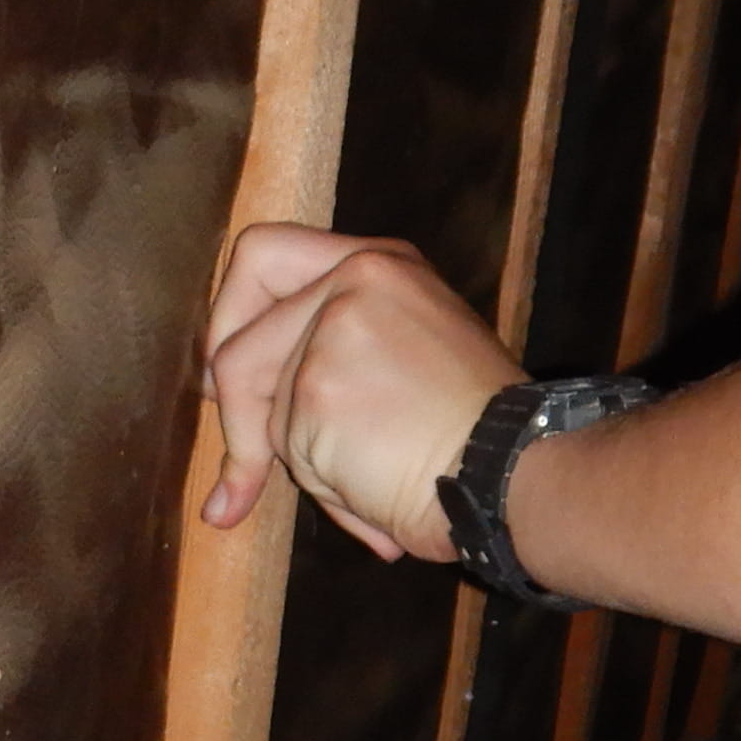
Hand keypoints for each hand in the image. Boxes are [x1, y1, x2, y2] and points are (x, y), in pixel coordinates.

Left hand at [200, 224, 515, 561]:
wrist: (514, 472)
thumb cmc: (474, 437)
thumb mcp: (409, 355)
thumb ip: (329, 348)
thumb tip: (225, 389)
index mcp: (382, 263)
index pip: (260, 252)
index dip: (229, 312)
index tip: (229, 371)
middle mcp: (357, 277)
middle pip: (237, 332)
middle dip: (230, 402)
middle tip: (243, 459)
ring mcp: (336, 326)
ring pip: (257, 400)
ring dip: (299, 458)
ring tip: (368, 473)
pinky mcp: (317, 383)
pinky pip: (280, 446)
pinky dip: (321, 483)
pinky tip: (375, 488)